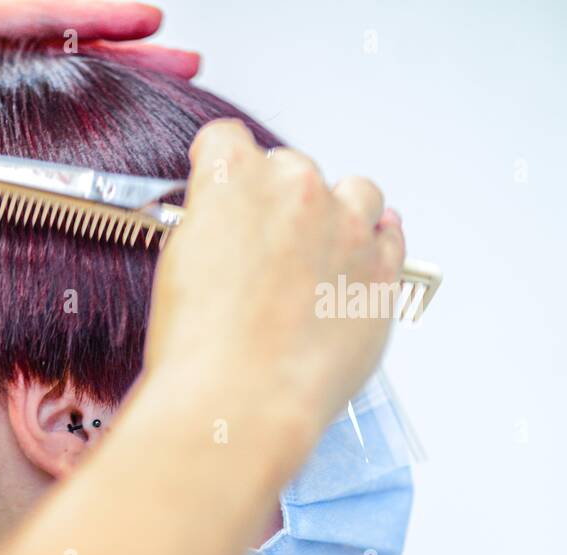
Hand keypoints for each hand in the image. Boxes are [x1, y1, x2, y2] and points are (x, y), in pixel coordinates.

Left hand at [0, 0, 199, 151]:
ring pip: (46, 76)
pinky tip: (89, 121)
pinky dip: (58, 112)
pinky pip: (15, 111)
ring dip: (104, 80)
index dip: (90, 16)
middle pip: (56, 42)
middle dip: (120, 48)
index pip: (31, 14)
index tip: (145, 19)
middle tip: (181, 56)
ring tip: (162, 85)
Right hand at [143, 119, 405, 463]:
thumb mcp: (176, 268)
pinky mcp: (382, 272)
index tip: (219, 187)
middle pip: (291, 168)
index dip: (218, 166)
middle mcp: (297, 190)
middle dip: (276, 201)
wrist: (242, 401)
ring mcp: (348, 228)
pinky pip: (391, 236)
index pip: (226, 141)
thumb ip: (207, 229)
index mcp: (234, 180)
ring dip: (335, 214)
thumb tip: (221, 230)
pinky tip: (348, 271)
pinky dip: (373, 246)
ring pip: (354, 193)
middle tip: (260, 248)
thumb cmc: (200, 348)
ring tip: (313, 257)